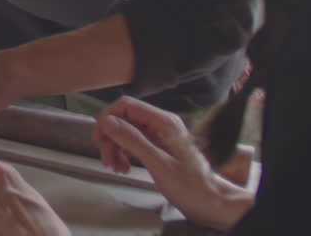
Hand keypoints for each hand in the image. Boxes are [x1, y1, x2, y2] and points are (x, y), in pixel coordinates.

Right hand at [93, 96, 252, 229]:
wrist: (212, 203)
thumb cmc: (192, 187)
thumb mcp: (159, 164)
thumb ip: (133, 140)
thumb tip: (108, 122)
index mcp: (165, 122)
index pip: (127, 105)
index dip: (108, 118)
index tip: (98, 137)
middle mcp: (161, 124)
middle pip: (124, 119)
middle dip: (111, 138)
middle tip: (106, 159)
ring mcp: (159, 136)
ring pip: (126, 132)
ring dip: (115, 148)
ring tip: (117, 168)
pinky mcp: (157, 147)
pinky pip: (133, 144)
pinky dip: (123, 154)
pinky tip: (124, 168)